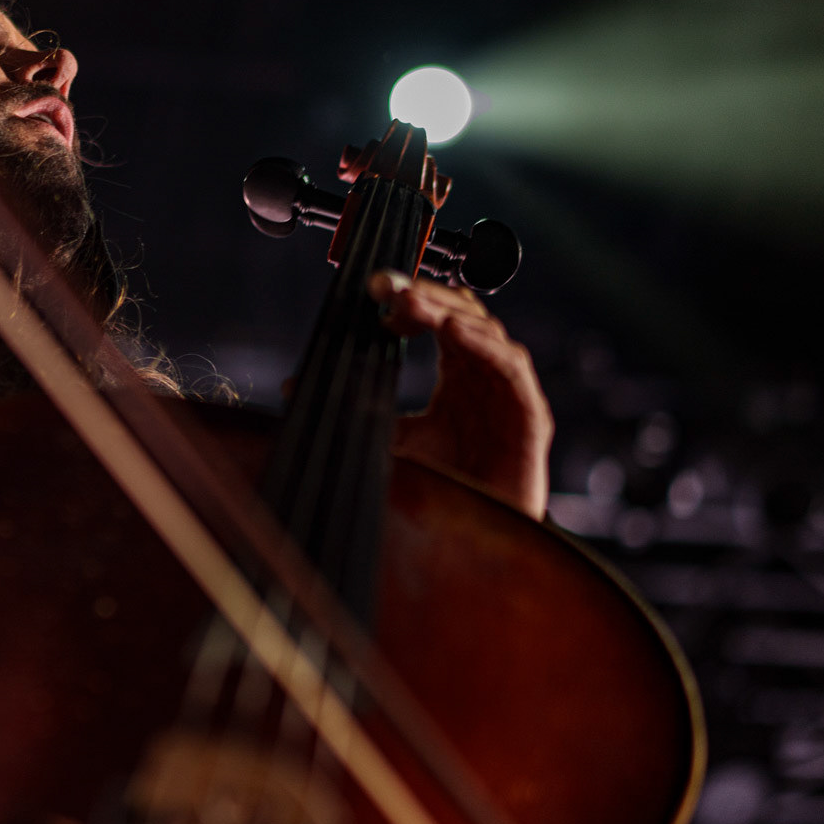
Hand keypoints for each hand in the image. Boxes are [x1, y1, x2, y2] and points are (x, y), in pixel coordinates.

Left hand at [370, 271, 553, 519]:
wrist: (479, 538)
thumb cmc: (447, 486)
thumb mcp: (394, 439)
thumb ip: (359, 408)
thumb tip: (294, 385)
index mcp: (459, 372)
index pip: (437, 317)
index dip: (409, 298)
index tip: (372, 289)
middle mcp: (486, 373)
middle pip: (461, 314)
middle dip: (424, 294)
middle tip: (385, 285)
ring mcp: (510, 390)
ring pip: (485, 331)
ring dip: (447, 312)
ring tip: (410, 300)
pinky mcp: (530, 414)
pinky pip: (509, 367)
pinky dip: (483, 345)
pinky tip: (452, 331)